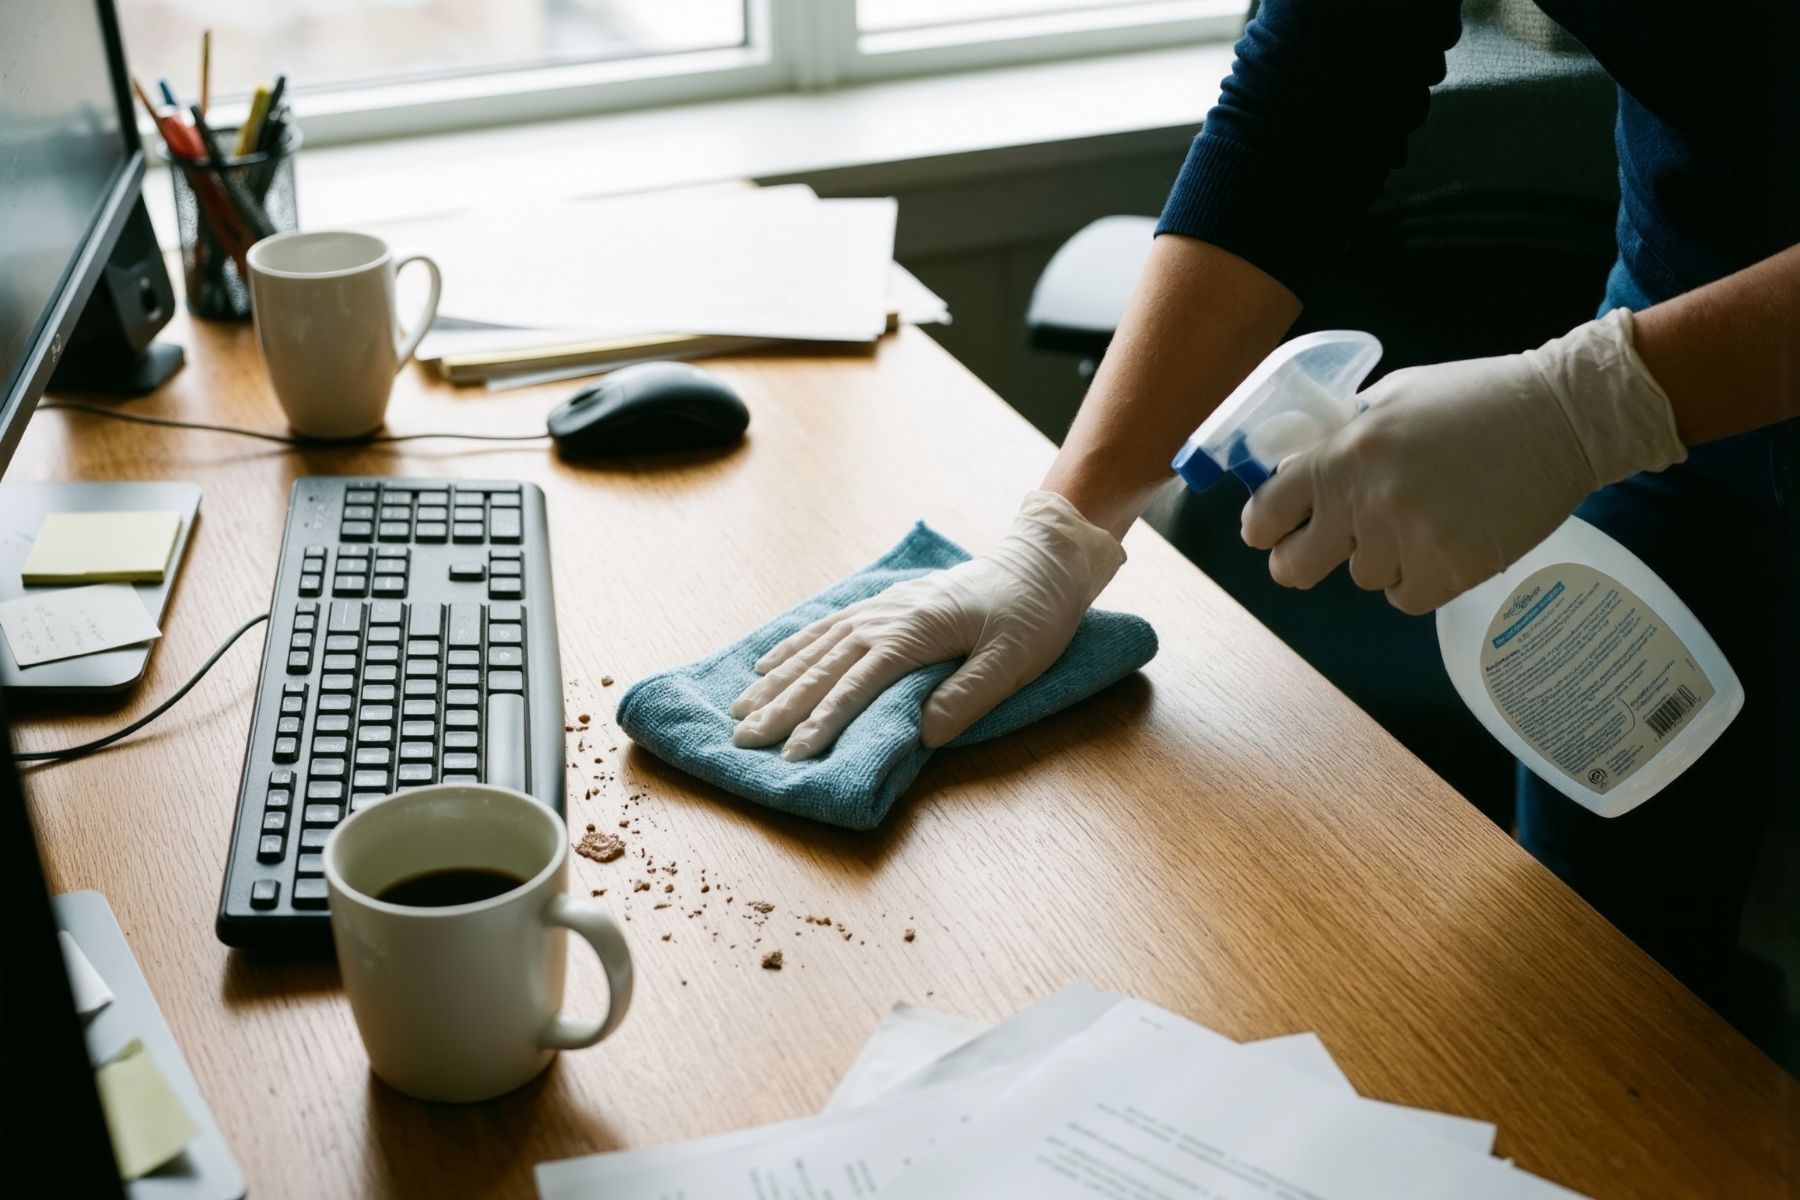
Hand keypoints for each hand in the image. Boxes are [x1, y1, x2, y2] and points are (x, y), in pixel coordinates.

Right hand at [730, 491, 1126, 759]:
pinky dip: (794, 646)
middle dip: (782, 706)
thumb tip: (923, 733)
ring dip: (777, 680)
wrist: (1039, 563)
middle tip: (744, 739)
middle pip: (824, 667)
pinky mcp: (884, 605)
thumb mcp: (1015, 660)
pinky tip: (769, 663)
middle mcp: (885, 617)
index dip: (824, 721)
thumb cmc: (1032, 615)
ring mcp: (881, 608)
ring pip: (816, 647)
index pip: (857, 684)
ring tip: (740, 708)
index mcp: (914, 633)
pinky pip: (827, 626)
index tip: (795, 754)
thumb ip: (968, 695)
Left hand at [1240, 309, 1686, 613]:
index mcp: (1343, 455)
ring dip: (1382, 556)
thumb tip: (1297, 469)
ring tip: (1423, 517)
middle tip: (1320, 550)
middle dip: (1298, 560)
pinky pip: (1405, 596)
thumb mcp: (1393, 398)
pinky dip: (1419, 578)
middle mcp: (1366, 502)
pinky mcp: (1451, 571)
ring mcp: (1408, 541)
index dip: (1264, 526)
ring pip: (1362, 576)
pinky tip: (1445, 542)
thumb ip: (1342, 438)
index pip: (1268, 510)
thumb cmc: (1476, 399)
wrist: (1563, 418)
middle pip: (1294, 567)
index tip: (1270, 531)